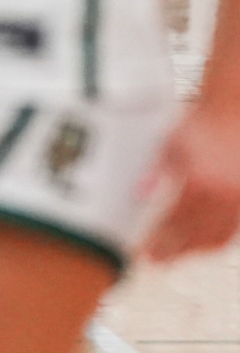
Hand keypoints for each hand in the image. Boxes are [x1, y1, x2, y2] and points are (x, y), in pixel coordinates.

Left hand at [140, 103, 239, 261]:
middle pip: (196, 237)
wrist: (235, 110)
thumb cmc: (203, 122)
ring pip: (219, 237)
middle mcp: (222, 197)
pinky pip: (233, 229)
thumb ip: (155, 172)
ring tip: (178, 255)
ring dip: (197, 251)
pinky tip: (205, 241)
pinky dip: (218, 239)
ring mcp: (239, 200)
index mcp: (199, 183)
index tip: (144, 252)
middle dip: (176, 252)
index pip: (174, 223)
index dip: (159, 241)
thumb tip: (141, 195)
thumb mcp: (171, 143)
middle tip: (158, 261)